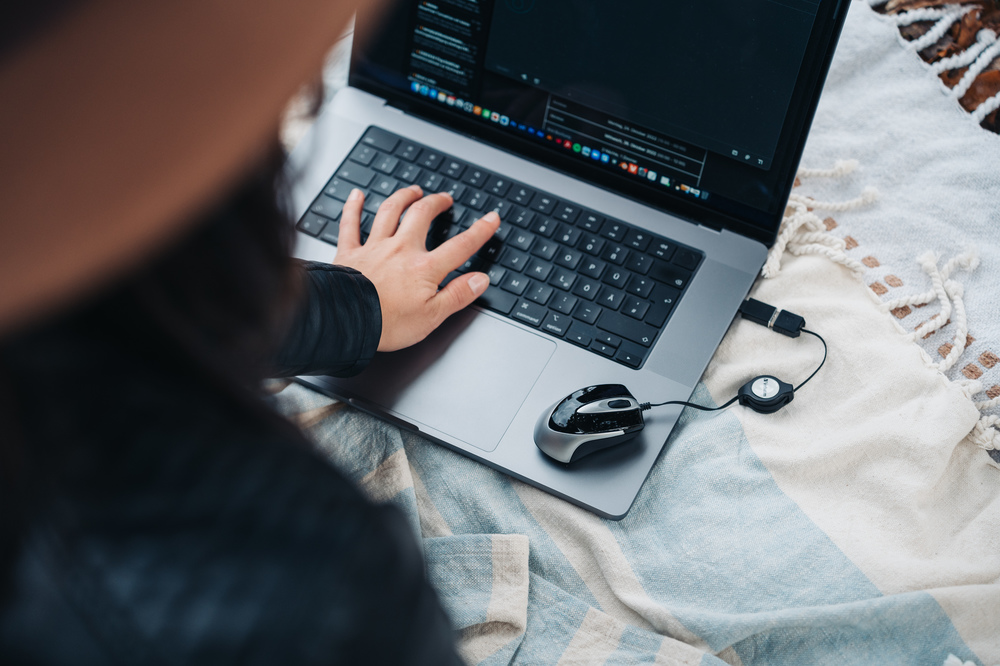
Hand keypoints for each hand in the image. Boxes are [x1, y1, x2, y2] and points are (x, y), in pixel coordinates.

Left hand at [334, 185, 499, 351]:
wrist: (346, 322)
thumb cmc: (387, 324)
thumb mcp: (432, 317)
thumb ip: (458, 295)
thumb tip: (480, 280)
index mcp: (424, 268)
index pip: (460, 246)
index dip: (480, 231)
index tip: (491, 219)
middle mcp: (400, 250)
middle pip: (422, 216)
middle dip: (437, 203)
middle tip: (445, 198)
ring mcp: (374, 248)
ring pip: (390, 212)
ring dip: (404, 197)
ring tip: (413, 191)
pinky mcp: (349, 253)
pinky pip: (350, 224)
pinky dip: (353, 207)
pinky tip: (357, 194)